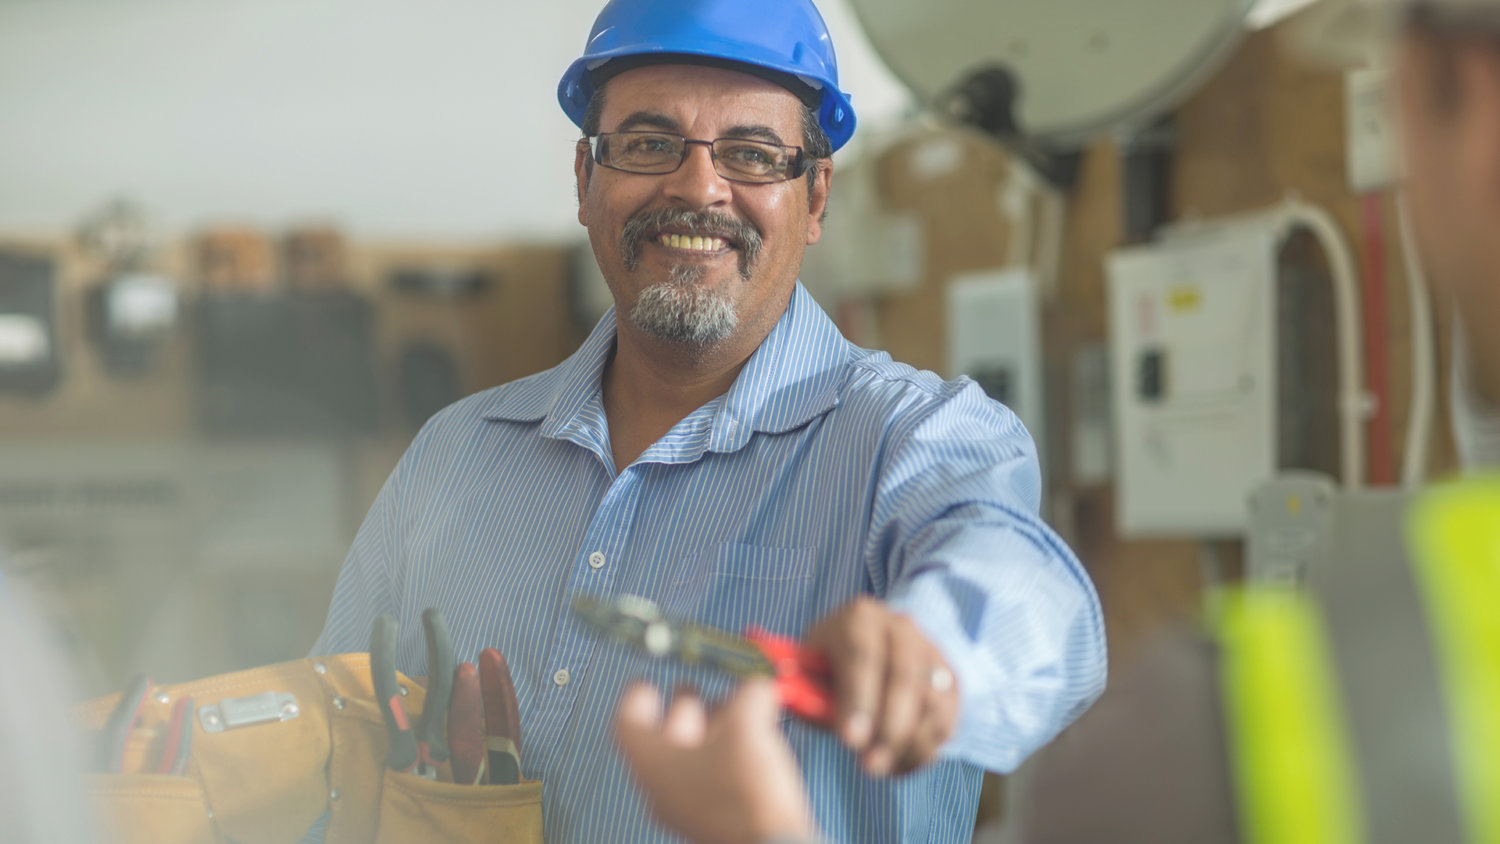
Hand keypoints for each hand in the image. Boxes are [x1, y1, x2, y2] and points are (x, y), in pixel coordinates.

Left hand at [613, 678, 817, 843]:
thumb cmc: (745, 792)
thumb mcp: (747, 727)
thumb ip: (748, 696)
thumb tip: (756, 687)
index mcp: (654, 764)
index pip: (628, 725)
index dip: (636, 697)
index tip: (646, 682)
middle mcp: (663, 789)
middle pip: (661, 741)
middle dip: (680, 710)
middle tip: (693, 690)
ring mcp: (690, 809)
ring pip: (690, 760)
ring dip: (709, 731)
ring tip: (734, 711)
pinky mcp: (718, 820)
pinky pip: (712, 779)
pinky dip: (727, 754)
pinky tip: (753, 742)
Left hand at [804, 596, 958, 775]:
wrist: (868, 650)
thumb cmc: (826, 669)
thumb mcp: (806, 670)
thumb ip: (801, 688)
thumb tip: (784, 701)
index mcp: (858, 618)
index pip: (862, 656)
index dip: (858, 699)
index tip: (850, 740)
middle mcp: (899, 627)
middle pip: (904, 678)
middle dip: (888, 729)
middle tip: (870, 766)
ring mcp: (930, 650)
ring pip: (931, 701)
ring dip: (908, 744)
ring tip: (880, 767)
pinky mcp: (949, 677)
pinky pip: (947, 717)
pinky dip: (927, 747)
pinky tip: (900, 763)